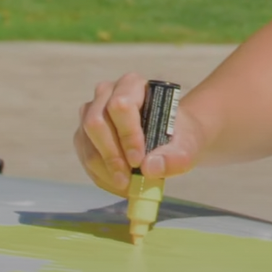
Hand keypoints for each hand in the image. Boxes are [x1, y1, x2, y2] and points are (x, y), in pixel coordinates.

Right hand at [74, 74, 200, 196]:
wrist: (171, 139)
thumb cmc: (178, 136)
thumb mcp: (187, 147)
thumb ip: (175, 157)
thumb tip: (149, 167)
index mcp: (133, 85)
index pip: (120, 106)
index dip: (126, 135)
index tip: (137, 161)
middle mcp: (107, 93)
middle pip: (96, 122)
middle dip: (111, 155)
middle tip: (127, 180)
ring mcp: (91, 111)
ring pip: (85, 140)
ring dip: (104, 168)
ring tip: (126, 186)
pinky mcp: (84, 132)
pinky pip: (83, 154)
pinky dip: (99, 174)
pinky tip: (117, 184)